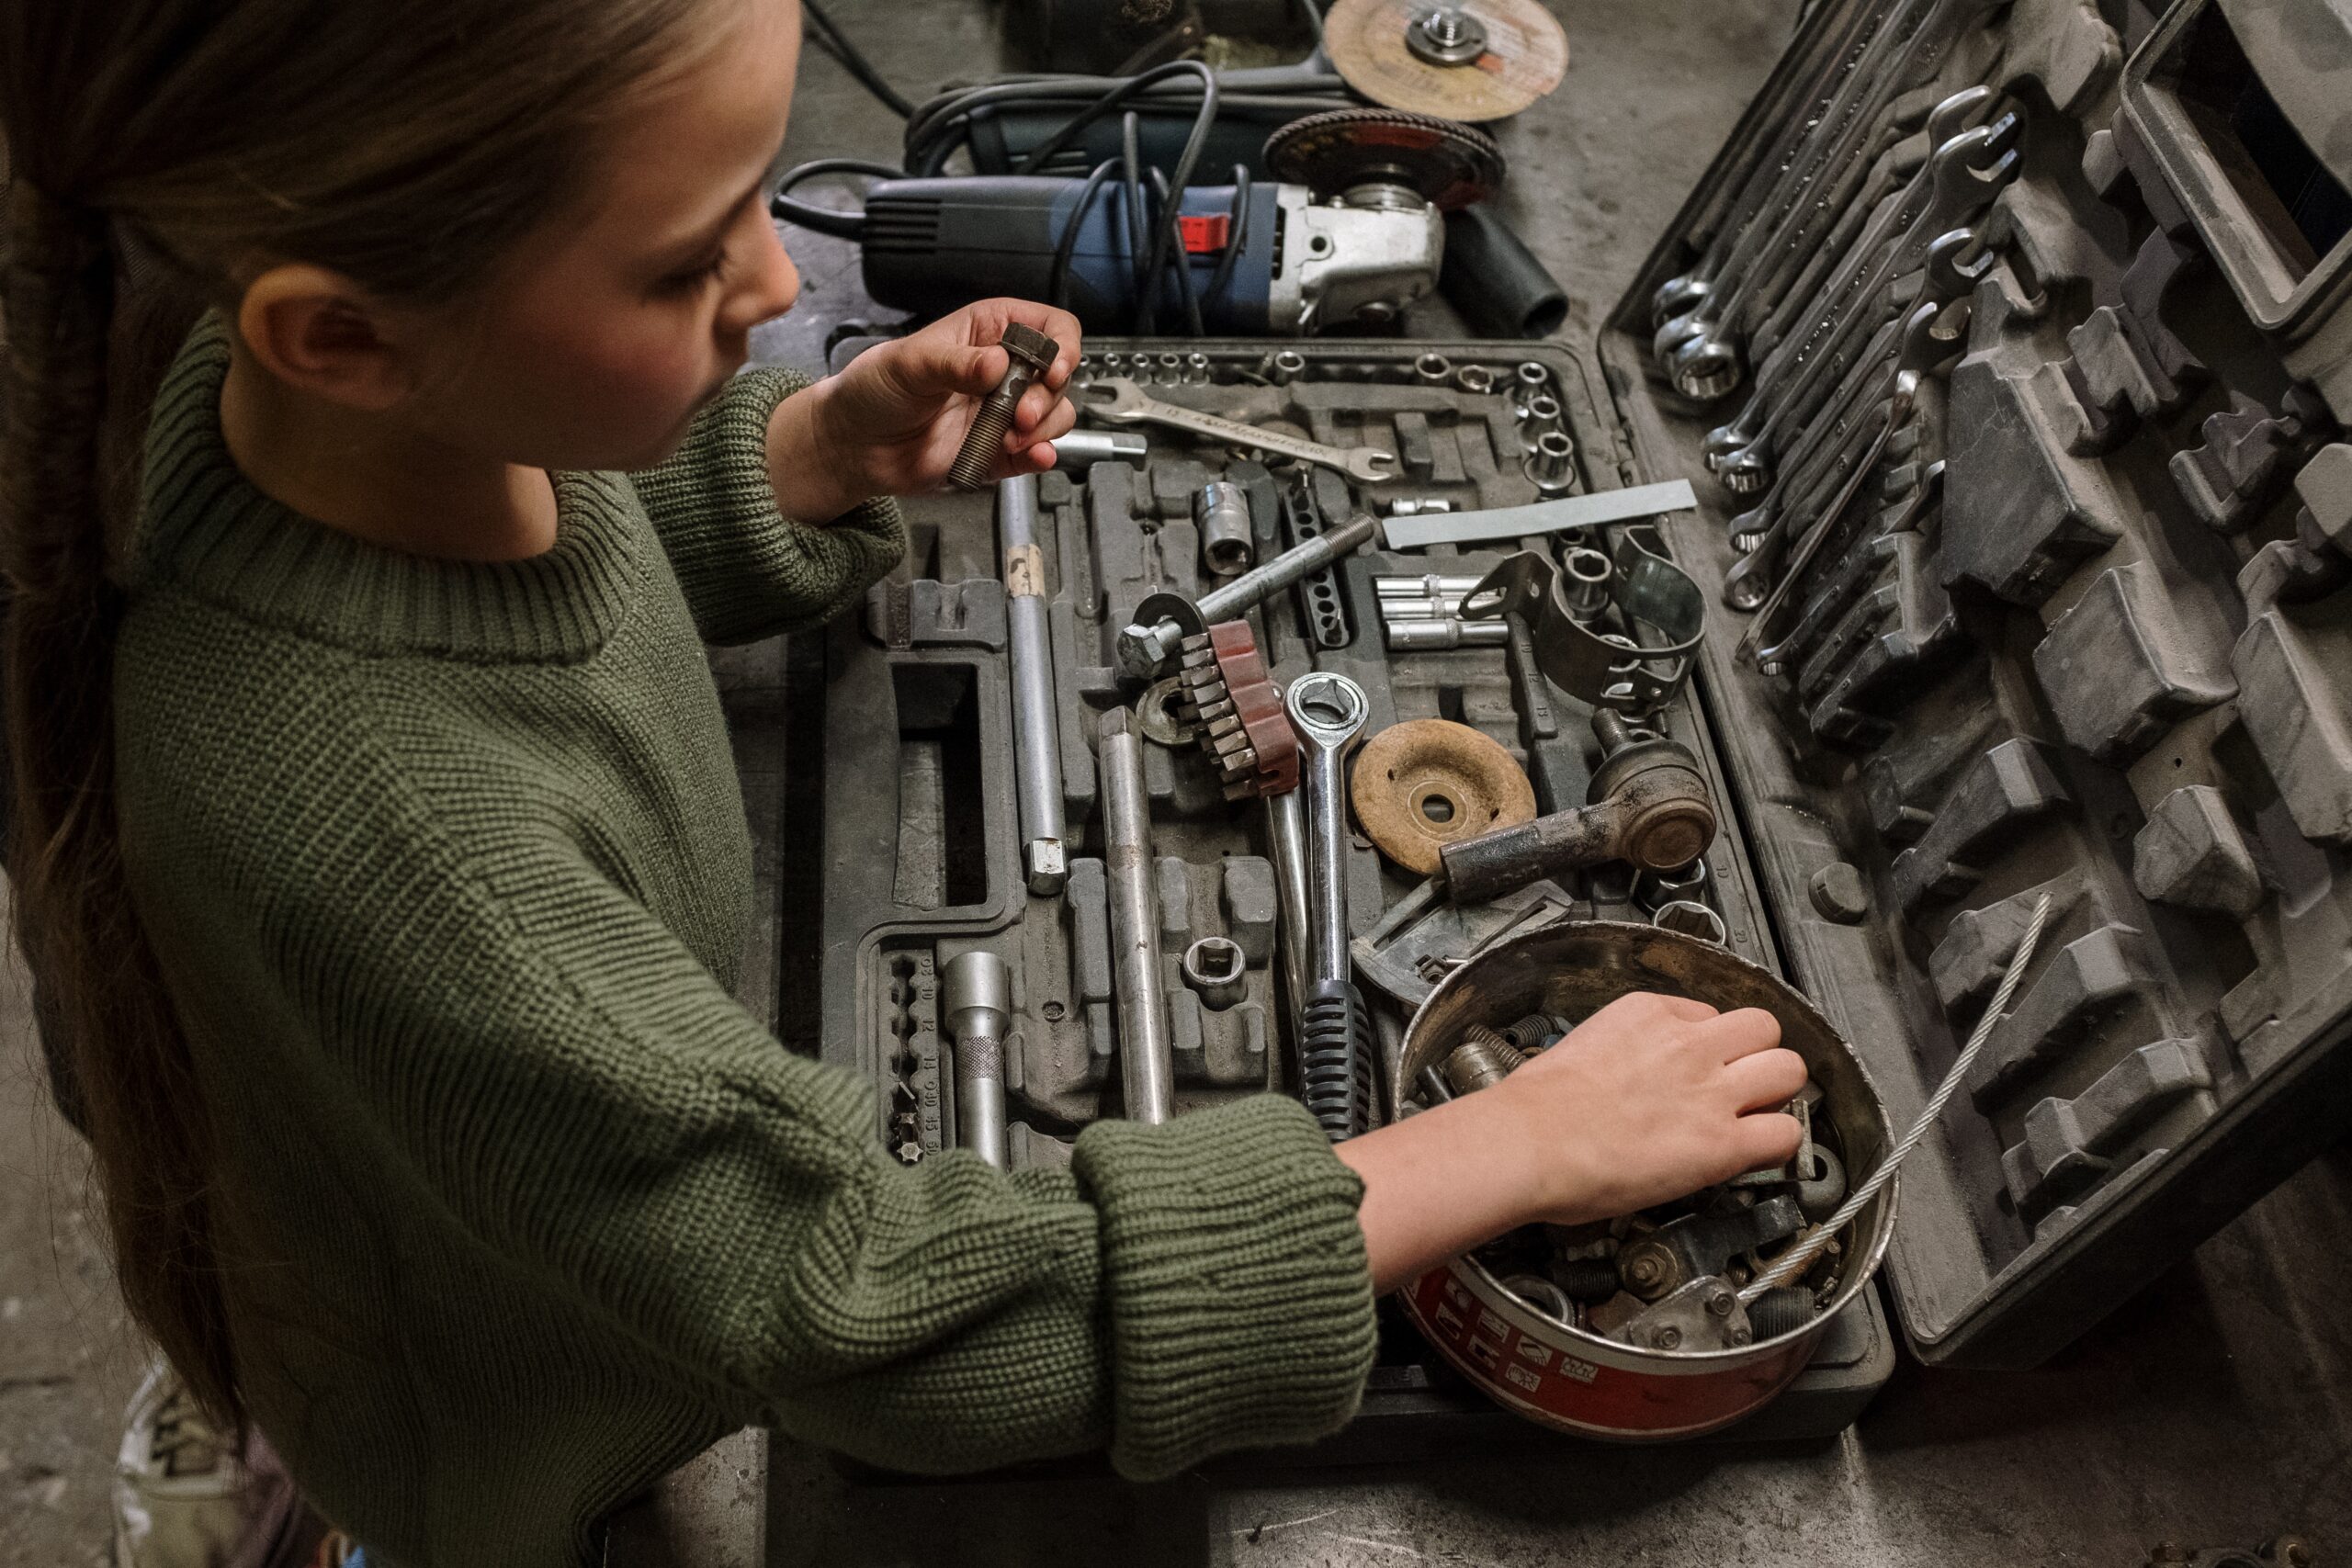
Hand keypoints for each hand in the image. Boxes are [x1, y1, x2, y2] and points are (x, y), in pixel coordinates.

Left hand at [768, 299, 1083, 518]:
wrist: (852, 446)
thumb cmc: (873, 390)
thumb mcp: (909, 363)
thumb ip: (956, 363)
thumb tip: (997, 363)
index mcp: (987, 332)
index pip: (1048, 326)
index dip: (1061, 345)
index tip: (1052, 368)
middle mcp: (1002, 370)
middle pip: (1059, 375)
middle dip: (1048, 395)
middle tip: (1021, 412)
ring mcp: (1002, 412)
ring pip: (1054, 415)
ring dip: (1045, 427)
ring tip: (1014, 435)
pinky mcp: (998, 451)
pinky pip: (1034, 453)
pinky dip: (1039, 456)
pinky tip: (1033, 457)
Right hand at [1337, 992, 1805, 1293]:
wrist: (1529, 1141)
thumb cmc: (1537, 1107)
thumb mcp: (1583, 1044)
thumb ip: (1624, 1048)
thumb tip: (1632, 1072)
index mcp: (1650, 1013)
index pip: (1710, 1014)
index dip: (1711, 1044)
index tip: (1702, 1065)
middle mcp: (1689, 1043)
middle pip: (1764, 1027)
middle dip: (1758, 1055)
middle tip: (1745, 1082)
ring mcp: (1711, 1092)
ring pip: (1789, 1069)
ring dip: (1778, 1091)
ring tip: (1760, 1112)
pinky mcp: (1721, 1143)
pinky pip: (1785, 1134)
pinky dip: (1779, 1144)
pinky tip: (1758, 1151)